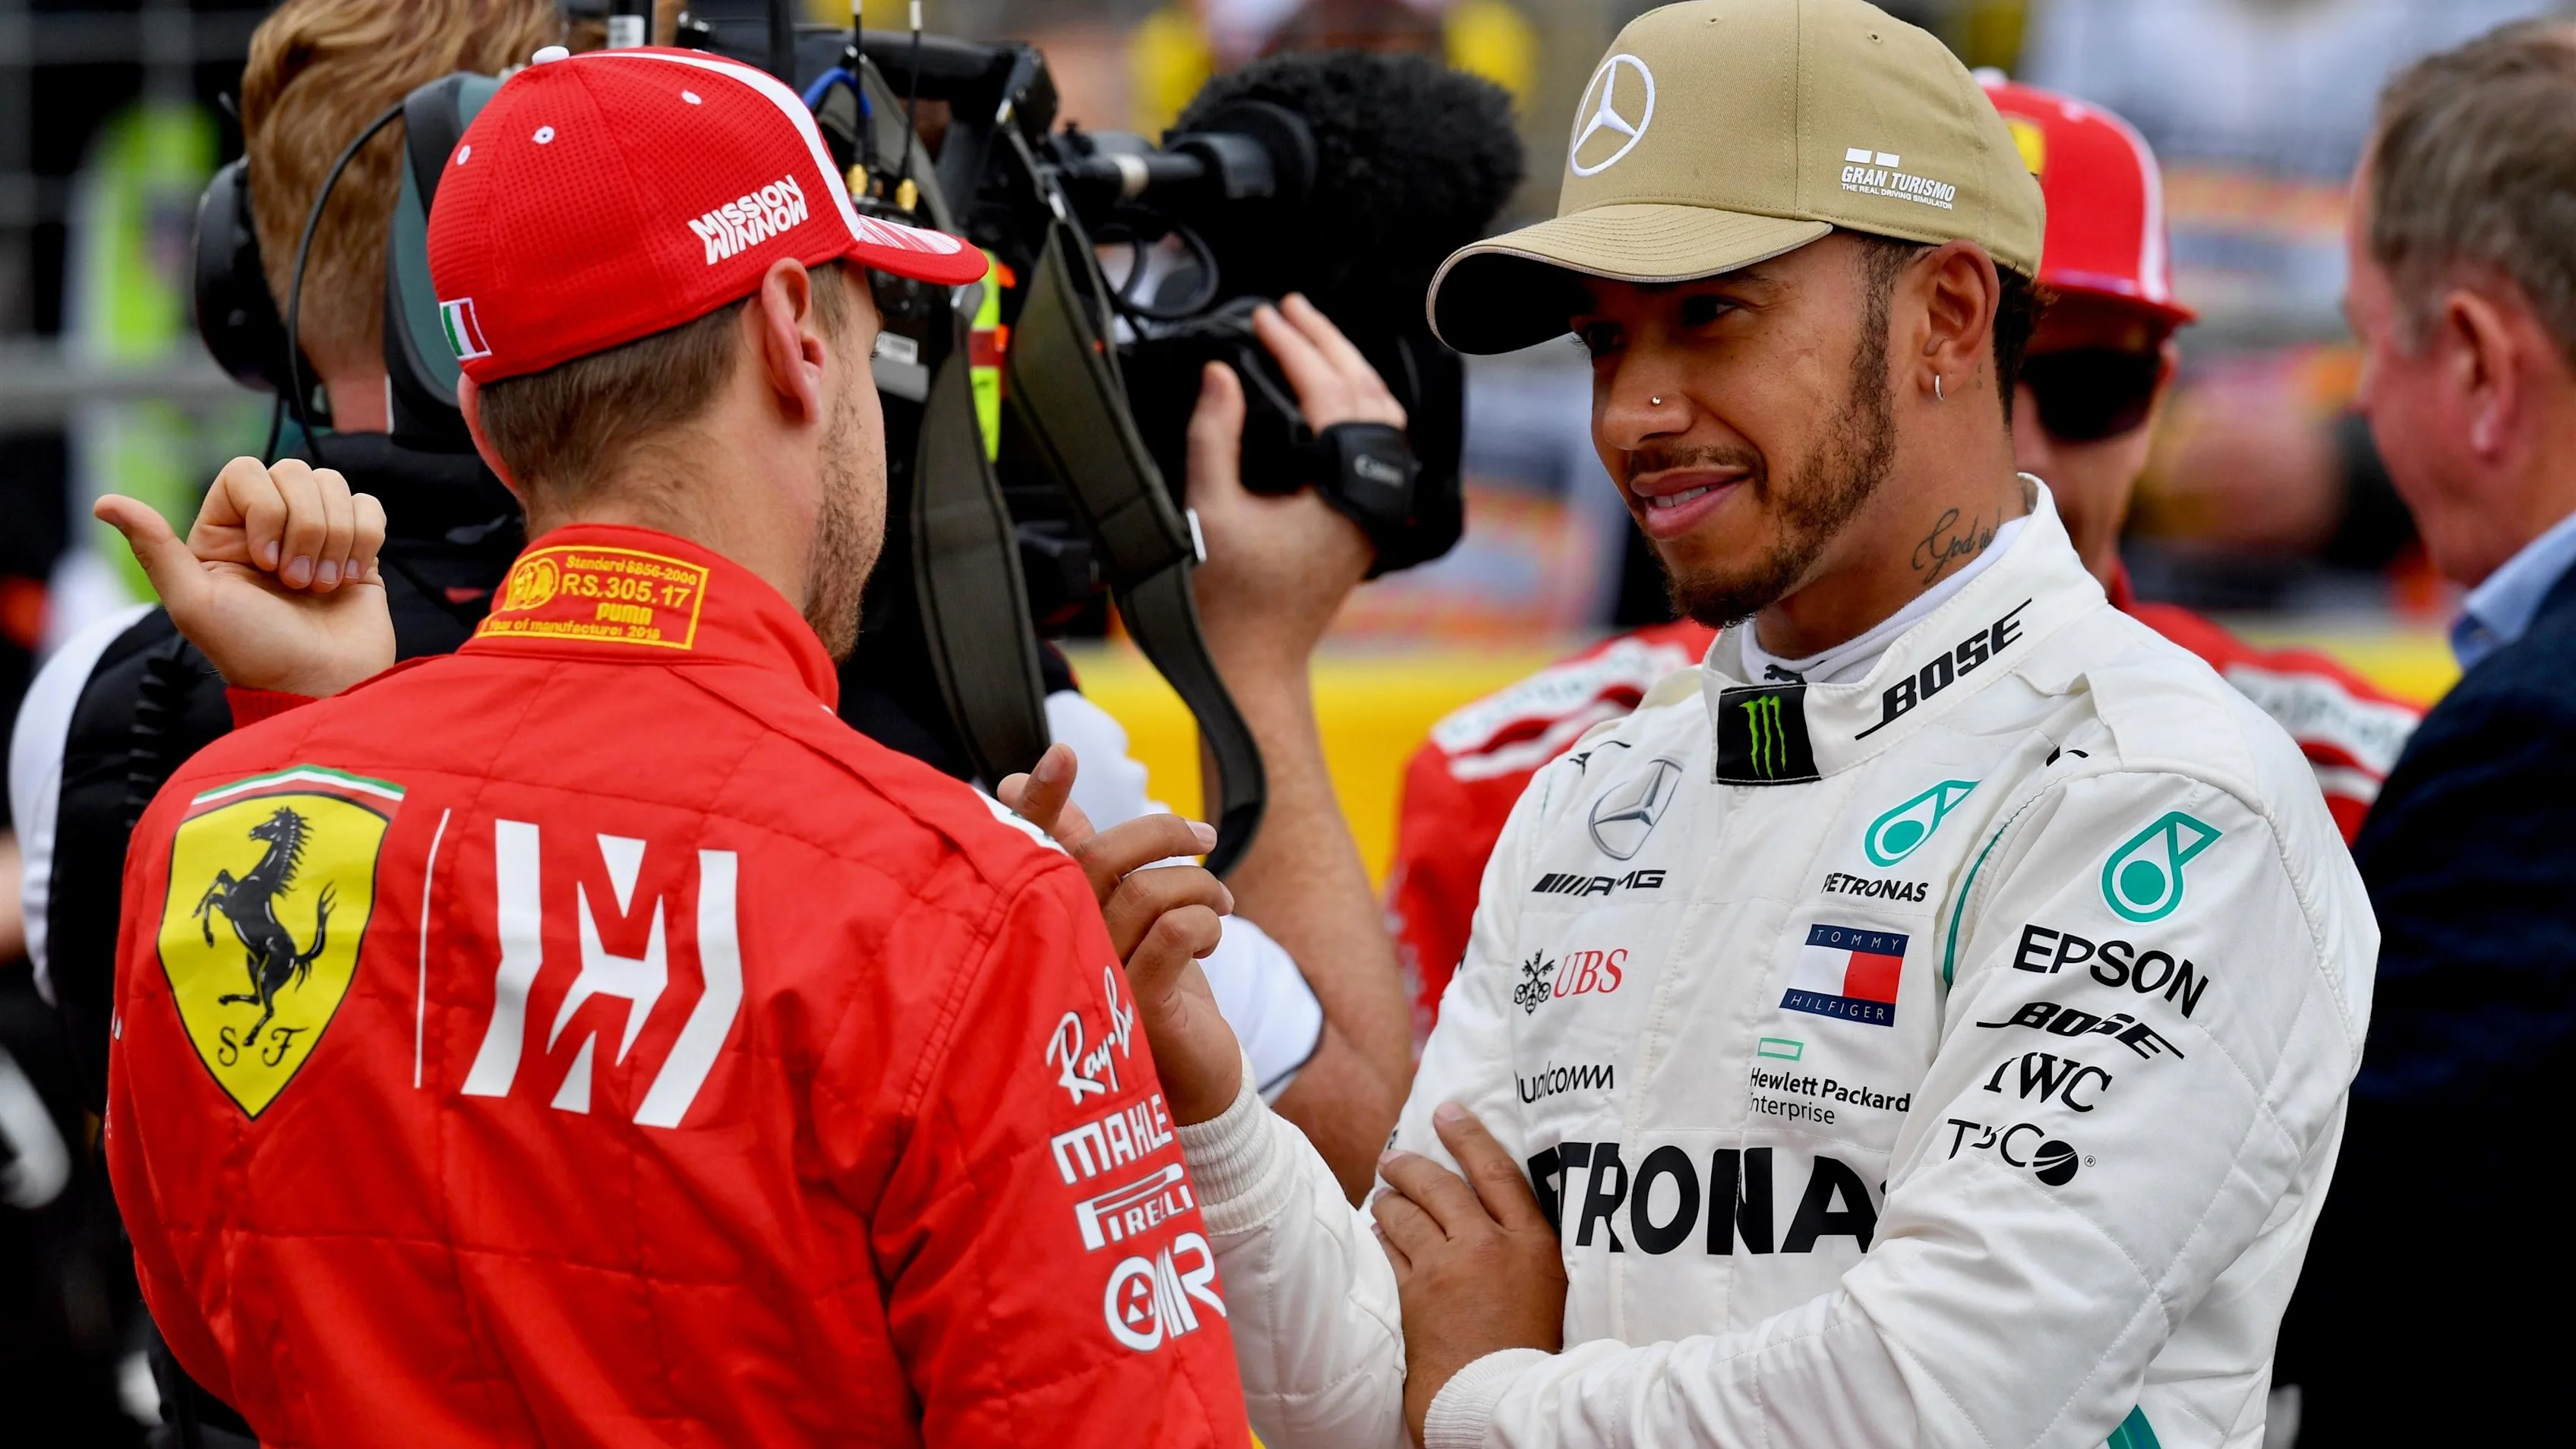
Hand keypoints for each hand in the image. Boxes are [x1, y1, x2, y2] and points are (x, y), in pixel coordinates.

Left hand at [95, 457, 394, 697]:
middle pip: (297, 473)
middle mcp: (271, 524)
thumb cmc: (256, 651)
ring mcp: (317, 534)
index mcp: (225, 531)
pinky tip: (348, 577)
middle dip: (304, 528)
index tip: (265, 561)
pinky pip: (369, 508)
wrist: (321, 683)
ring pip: (335, 486)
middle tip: (295, 582)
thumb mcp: (194, 604)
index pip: (248, 472)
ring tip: (322, 586)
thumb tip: (104, 503)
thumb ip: (155, 548)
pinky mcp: (358, 547)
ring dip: (335, 539)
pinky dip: (364, 541)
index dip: (265, 509)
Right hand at [999, 744, 1246, 1123]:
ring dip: (1199, 886)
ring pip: (1145, 893)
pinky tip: (1213, 937)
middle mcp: (1058, 951)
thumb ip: (1078, 855)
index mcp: (1050, 920)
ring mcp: (1090, 986)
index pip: (1035, 852)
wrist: (1193, 1087)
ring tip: (1222, 906)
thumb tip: (1018, 784)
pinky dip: (1204, 922)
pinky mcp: (1133, 1015)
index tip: (1062, 753)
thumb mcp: (1119, 916)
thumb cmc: (1150, 991)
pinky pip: (1173, 935)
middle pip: (1097, 858)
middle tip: (1204, 837)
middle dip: (1160, 834)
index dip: (1041, 804)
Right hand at [1187, 294, 1400, 672]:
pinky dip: (1352, 408)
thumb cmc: (1229, 603)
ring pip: (1380, 418)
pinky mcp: (1364, 522)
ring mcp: (1374, 511)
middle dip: (1327, 344)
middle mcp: (1371, 499)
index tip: (1263, 317)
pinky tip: (1324, 394)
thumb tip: (1218, 374)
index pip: (1328, 394)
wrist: (1253, 666)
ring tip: (1308, 336)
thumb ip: (1213, 434)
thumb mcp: (1206, 509)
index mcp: (1341, 492)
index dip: (1293, 347)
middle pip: (1368, 394)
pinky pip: (1374, 446)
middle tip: (1290, 310)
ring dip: (1346, 371)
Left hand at [1374, 1103, 1566, 1444]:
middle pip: (1440, 1185)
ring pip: (1405, 1214)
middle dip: (1411, 1165)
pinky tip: (1376, 1235)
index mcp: (1532, 1244)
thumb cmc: (1533, 1351)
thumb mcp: (1549, 1290)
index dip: (1469, 1135)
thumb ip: (1525, 1247)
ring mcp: (1446, 1270)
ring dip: (1388, 1201)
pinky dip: (1380, 1239)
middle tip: (1394, 1158)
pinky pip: (1388, 1252)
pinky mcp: (1414, 1296)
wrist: (1500, 1400)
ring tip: (1381, 1198)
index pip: (1496, 1171)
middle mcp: (1488, 1248)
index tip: (1447, 1111)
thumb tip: (1493, 1211)